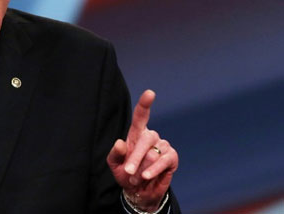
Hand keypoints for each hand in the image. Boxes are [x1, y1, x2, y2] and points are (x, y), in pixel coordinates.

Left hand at [107, 90, 177, 211]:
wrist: (139, 192)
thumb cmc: (125, 174)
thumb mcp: (114, 165)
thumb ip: (115, 154)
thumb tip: (120, 142)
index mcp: (136, 134)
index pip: (141, 116)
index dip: (145, 104)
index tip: (150, 93)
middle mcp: (151, 137)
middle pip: (145, 138)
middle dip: (135, 157)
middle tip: (128, 171)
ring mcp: (163, 146)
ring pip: (152, 153)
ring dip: (142, 167)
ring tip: (137, 177)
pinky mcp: (171, 157)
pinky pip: (164, 161)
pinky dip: (154, 169)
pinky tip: (147, 176)